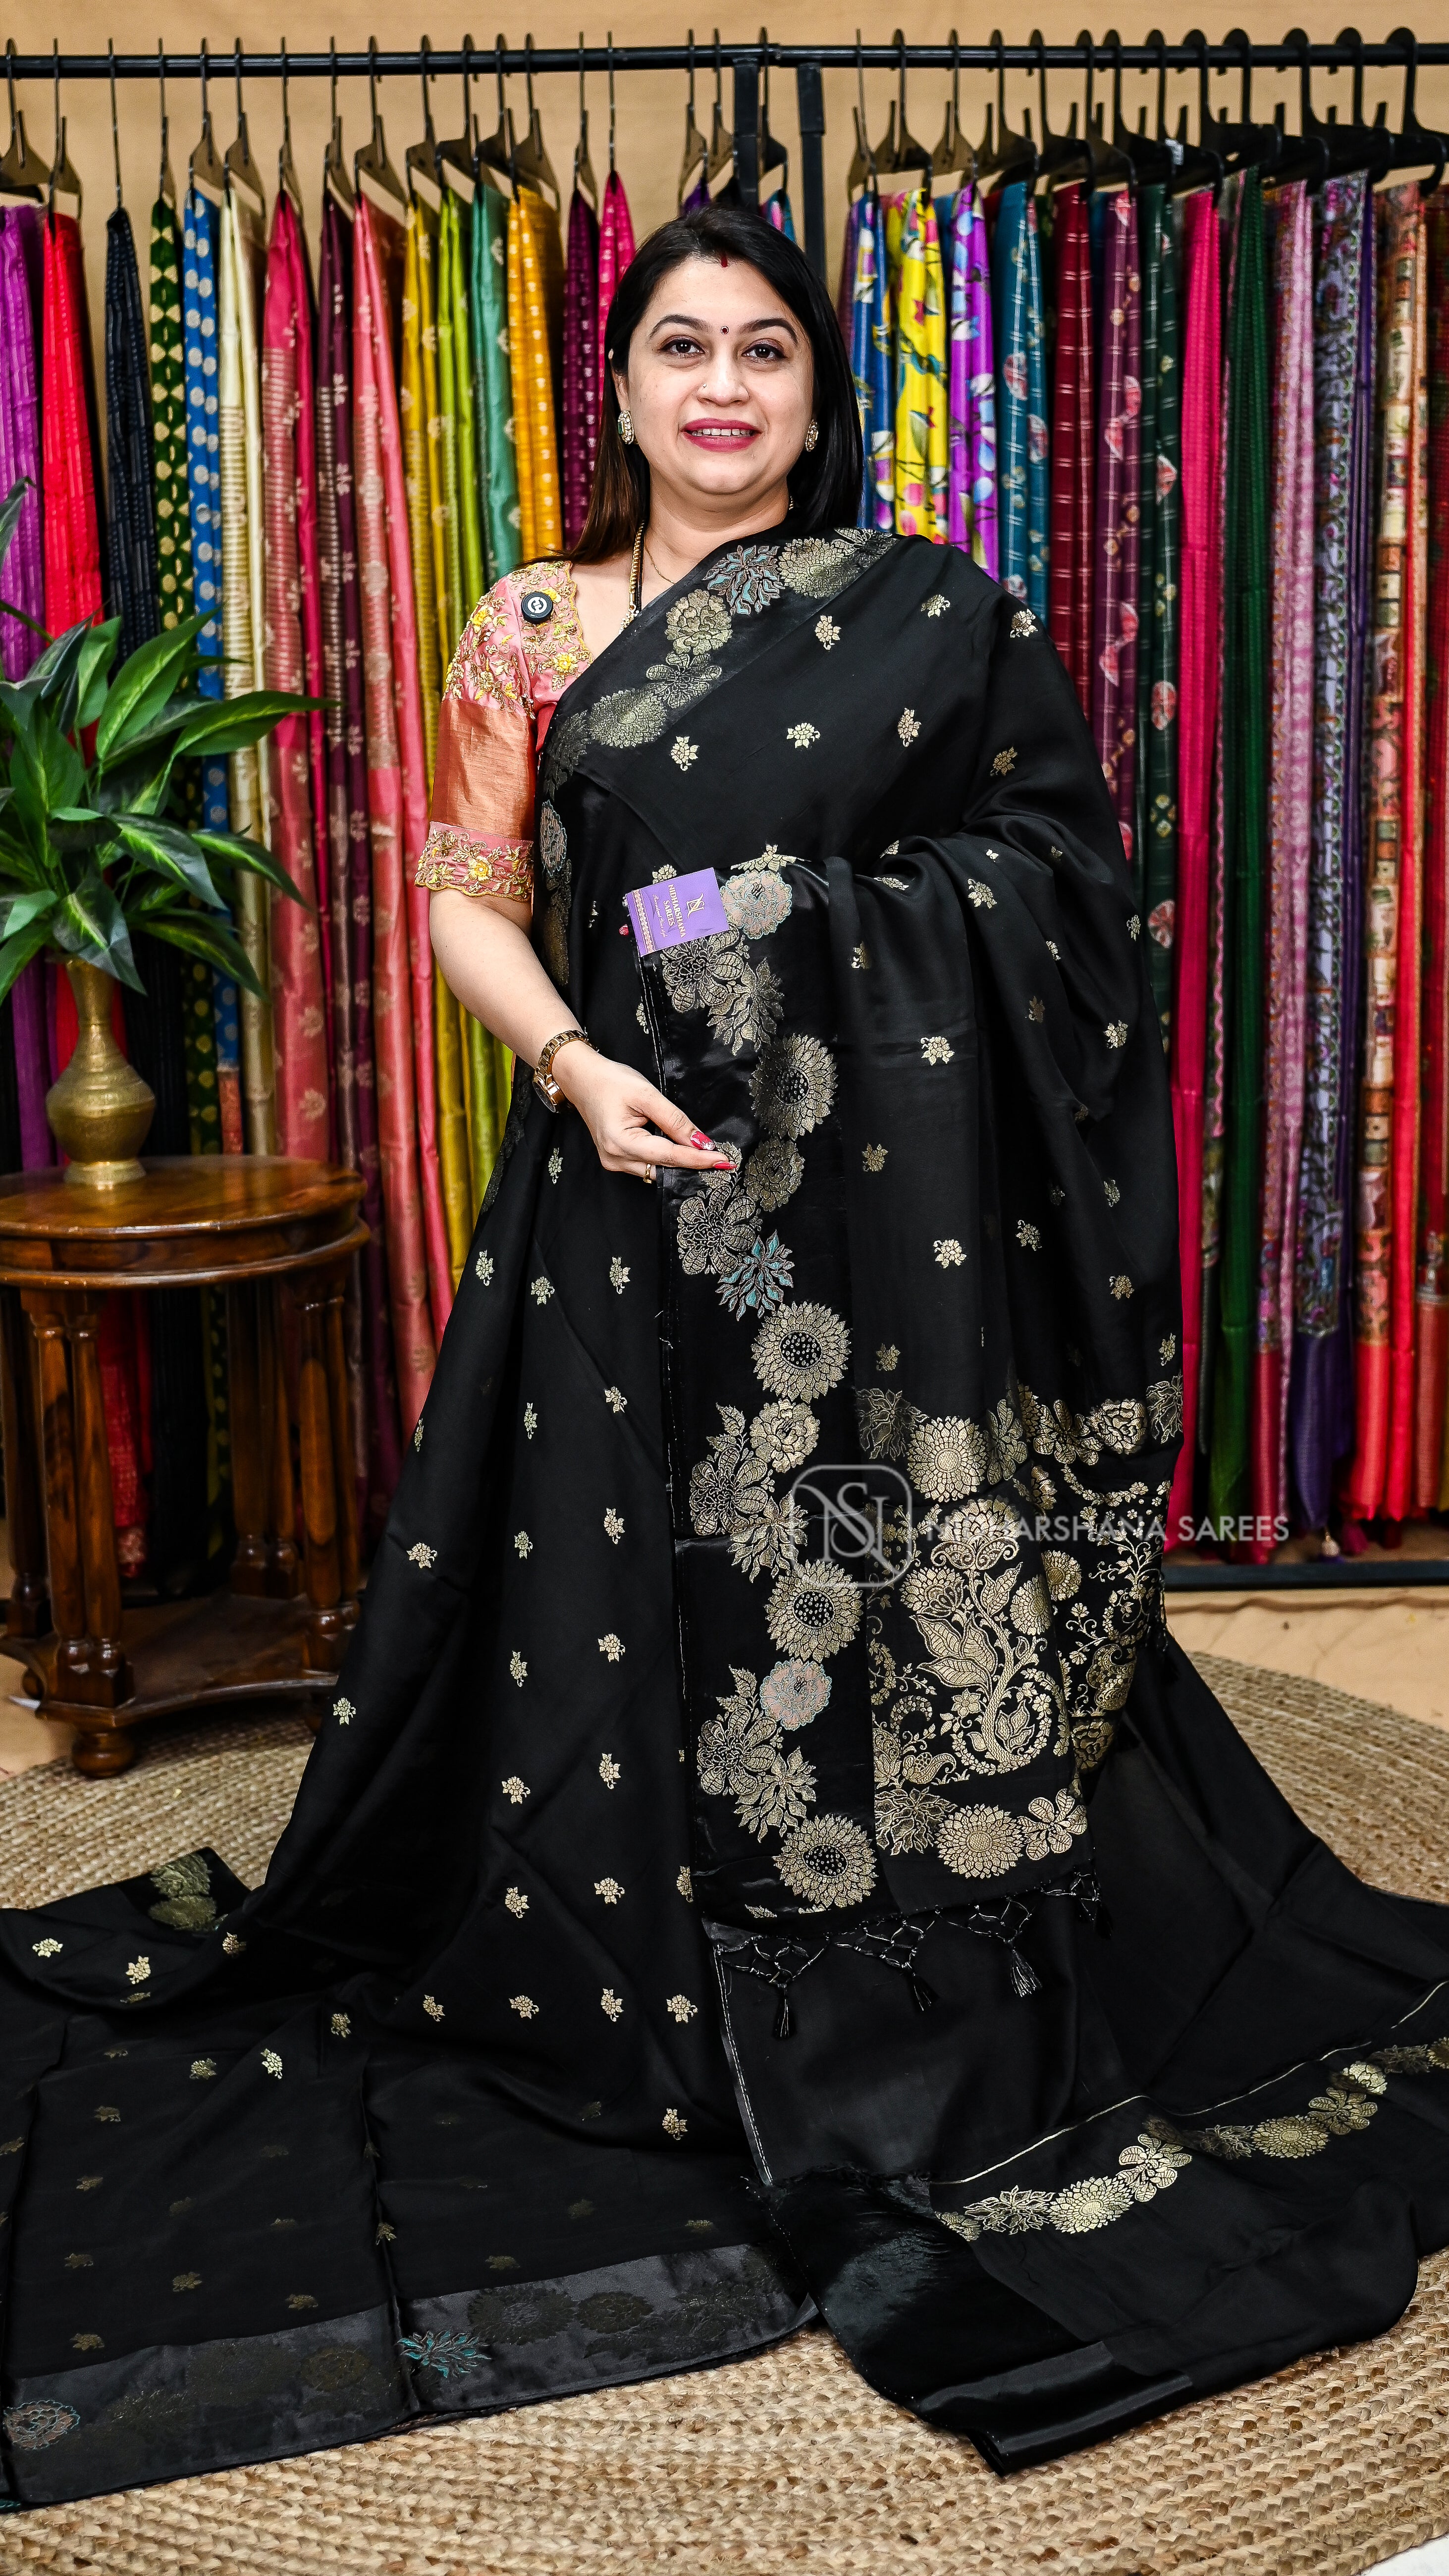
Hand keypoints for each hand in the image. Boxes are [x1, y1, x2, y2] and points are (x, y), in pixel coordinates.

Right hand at [554, 1044, 732, 1181]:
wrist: (581, 1078)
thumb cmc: (611, 1081)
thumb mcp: (647, 1094)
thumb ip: (675, 1120)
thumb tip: (701, 1142)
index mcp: (621, 1142)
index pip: (669, 1156)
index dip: (698, 1160)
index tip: (723, 1162)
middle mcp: (615, 1159)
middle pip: (664, 1168)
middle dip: (692, 1164)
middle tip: (721, 1161)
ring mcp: (614, 1162)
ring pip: (656, 1170)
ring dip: (680, 1163)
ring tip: (706, 1156)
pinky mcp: (615, 1159)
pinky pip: (647, 1166)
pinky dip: (665, 1160)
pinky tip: (682, 1152)